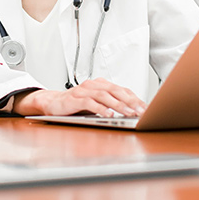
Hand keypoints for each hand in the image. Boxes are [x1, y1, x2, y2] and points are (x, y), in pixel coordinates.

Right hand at [12, 78, 146, 117]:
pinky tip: (108, 115)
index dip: (135, 98)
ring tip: (128, 113)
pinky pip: (90, 103)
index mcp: (101, 84)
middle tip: (141, 111)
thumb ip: (111, 104)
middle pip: (116, 90)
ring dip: (118, 105)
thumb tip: (132, 112)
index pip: (122, 90)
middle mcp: (93, 85)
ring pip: (104, 96)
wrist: (53, 103)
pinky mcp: (75, 99)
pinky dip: (100, 108)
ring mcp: (83, 91)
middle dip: (130, 101)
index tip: (145, 108)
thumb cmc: (77, 104)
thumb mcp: (97, 103)